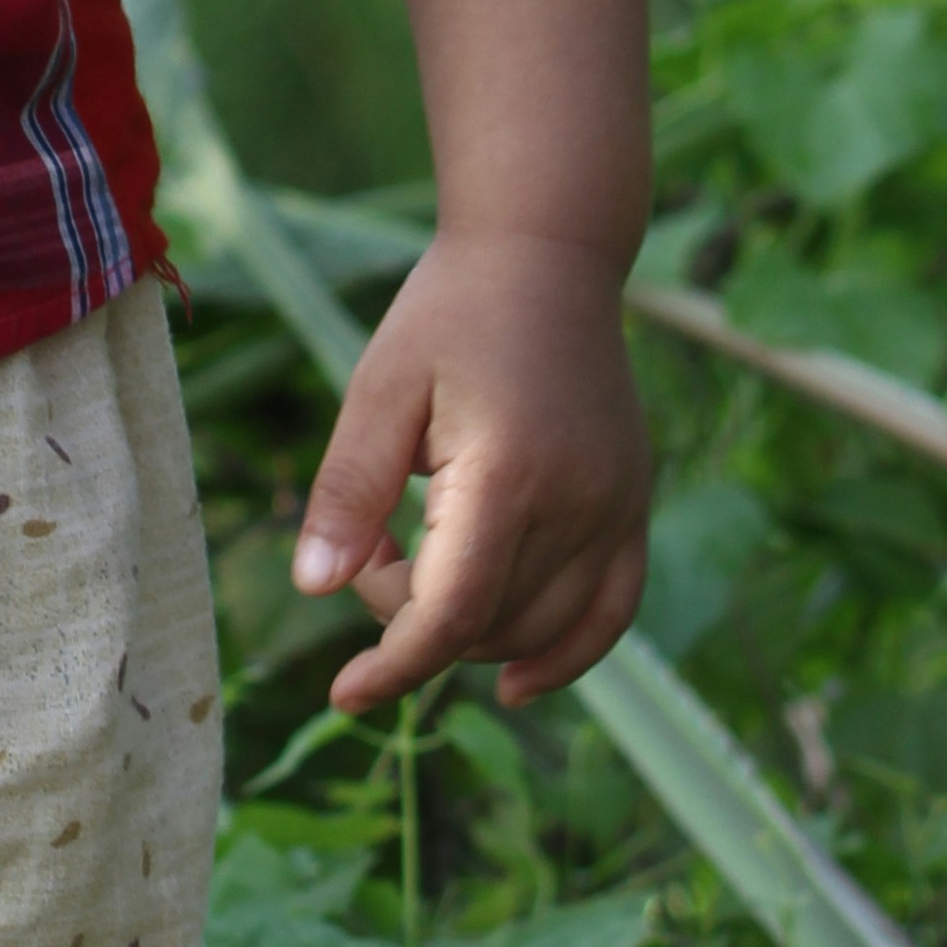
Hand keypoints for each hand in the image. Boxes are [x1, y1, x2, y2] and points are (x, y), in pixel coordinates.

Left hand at [292, 230, 649, 714]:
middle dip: (414, 619)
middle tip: (370, 545)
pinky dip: (566, 654)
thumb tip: (312, 587)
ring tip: (419, 559)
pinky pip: (610, 612)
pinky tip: (515, 681)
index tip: (344, 694)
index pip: (450, 615)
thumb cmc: (448, 313)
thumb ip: (348, 490)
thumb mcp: (379, 389)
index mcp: (508, 477)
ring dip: (472, 630)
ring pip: (543, 629)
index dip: (394, 665)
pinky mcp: (634, 505)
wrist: (544, 253)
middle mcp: (579, 505)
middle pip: (489, 626)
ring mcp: (618, 509)